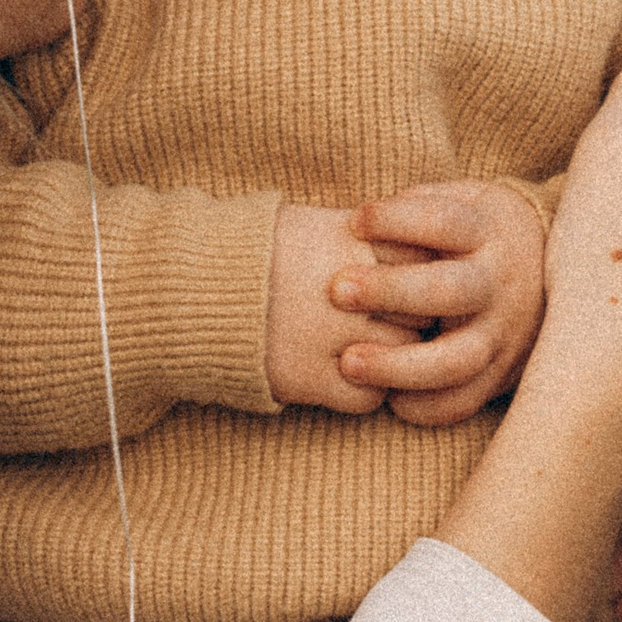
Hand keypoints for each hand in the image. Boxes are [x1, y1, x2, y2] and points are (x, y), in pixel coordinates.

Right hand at [265, 204, 421, 411]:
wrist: (194, 288)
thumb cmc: (260, 252)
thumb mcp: (318, 225)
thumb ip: (372, 241)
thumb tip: (427, 254)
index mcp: (356, 242)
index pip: (426, 263)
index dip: (420, 276)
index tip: (407, 282)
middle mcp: (351, 288)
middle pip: (422, 311)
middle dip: (410, 317)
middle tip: (388, 319)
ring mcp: (332, 335)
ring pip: (402, 356)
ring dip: (393, 356)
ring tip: (365, 346)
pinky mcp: (310, 377)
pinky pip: (369, 397)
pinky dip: (365, 390)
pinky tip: (344, 374)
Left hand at [332, 181, 545, 426]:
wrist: (558, 272)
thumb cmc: (478, 232)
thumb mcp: (461, 201)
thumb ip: (416, 208)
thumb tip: (360, 223)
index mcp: (485, 232)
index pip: (443, 221)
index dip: (396, 220)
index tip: (356, 223)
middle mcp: (497, 283)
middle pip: (448, 290)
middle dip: (389, 292)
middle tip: (337, 290)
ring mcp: (502, 333)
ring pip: (456, 359)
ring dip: (398, 365)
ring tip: (348, 362)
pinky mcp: (501, 374)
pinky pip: (463, 401)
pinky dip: (424, 406)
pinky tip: (387, 397)